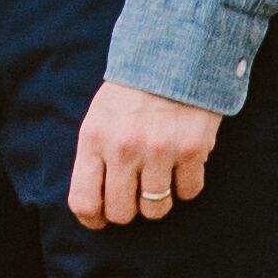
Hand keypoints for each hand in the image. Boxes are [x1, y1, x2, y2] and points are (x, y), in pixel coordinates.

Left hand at [66, 80, 221, 232]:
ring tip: (159, 179)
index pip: (84, 201)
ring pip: (156, 209)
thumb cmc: (131, 92)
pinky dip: (186, 186)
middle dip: (128, 211)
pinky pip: (189, 192)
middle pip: (121, 213)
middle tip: (134, 196)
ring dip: (158, 201)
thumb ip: (94, 155)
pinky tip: (182, 165)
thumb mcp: (99, 117)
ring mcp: (159, 151)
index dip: (92, 219)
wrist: (173, 56)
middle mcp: (123, 148)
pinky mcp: (193, 150)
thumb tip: (94, 203)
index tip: (100, 220)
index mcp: (93, 139)